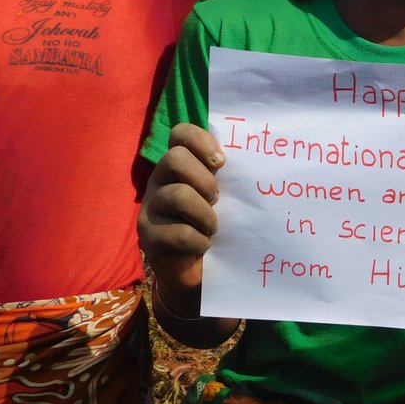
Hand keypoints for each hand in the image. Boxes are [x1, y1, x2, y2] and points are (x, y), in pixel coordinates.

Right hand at [137, 123, 225, 297]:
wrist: (196, 270)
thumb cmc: (212, 224)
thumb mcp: (222, 196)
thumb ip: (228, 176)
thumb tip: (257, 157)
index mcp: (178, 165)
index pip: (180, 133)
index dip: (201, 141)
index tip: (221, 162)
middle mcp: (160, 180)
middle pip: (174, 158)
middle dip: (204, 180)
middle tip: (217, 199)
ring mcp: (150, 208)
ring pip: (177, 195)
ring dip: (205, 214)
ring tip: (213, 227)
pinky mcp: (147, 236)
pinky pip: (177, 232)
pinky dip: (198, 240)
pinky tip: (205, 245)